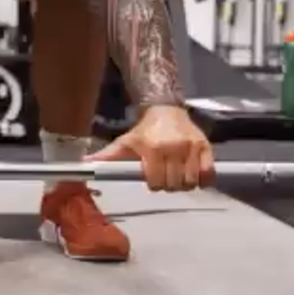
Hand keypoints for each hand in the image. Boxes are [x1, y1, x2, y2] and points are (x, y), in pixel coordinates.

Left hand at [85, 105, 213, 191]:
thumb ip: (106, 157)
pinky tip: (193, 174)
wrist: (166, 109)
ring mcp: (192, 147)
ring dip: (183, 184)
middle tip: (164, 176)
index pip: (155, 181)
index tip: (152, 178)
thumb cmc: (143, 131)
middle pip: (173, 184)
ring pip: (190, 182)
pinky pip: (209, 174)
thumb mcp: (124, 142)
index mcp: (153, 148)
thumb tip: (84, 166)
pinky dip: (202, 180)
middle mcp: (174, 147)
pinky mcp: (206, 147)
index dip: (153, 183)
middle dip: (167, 184)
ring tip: (177, 176)